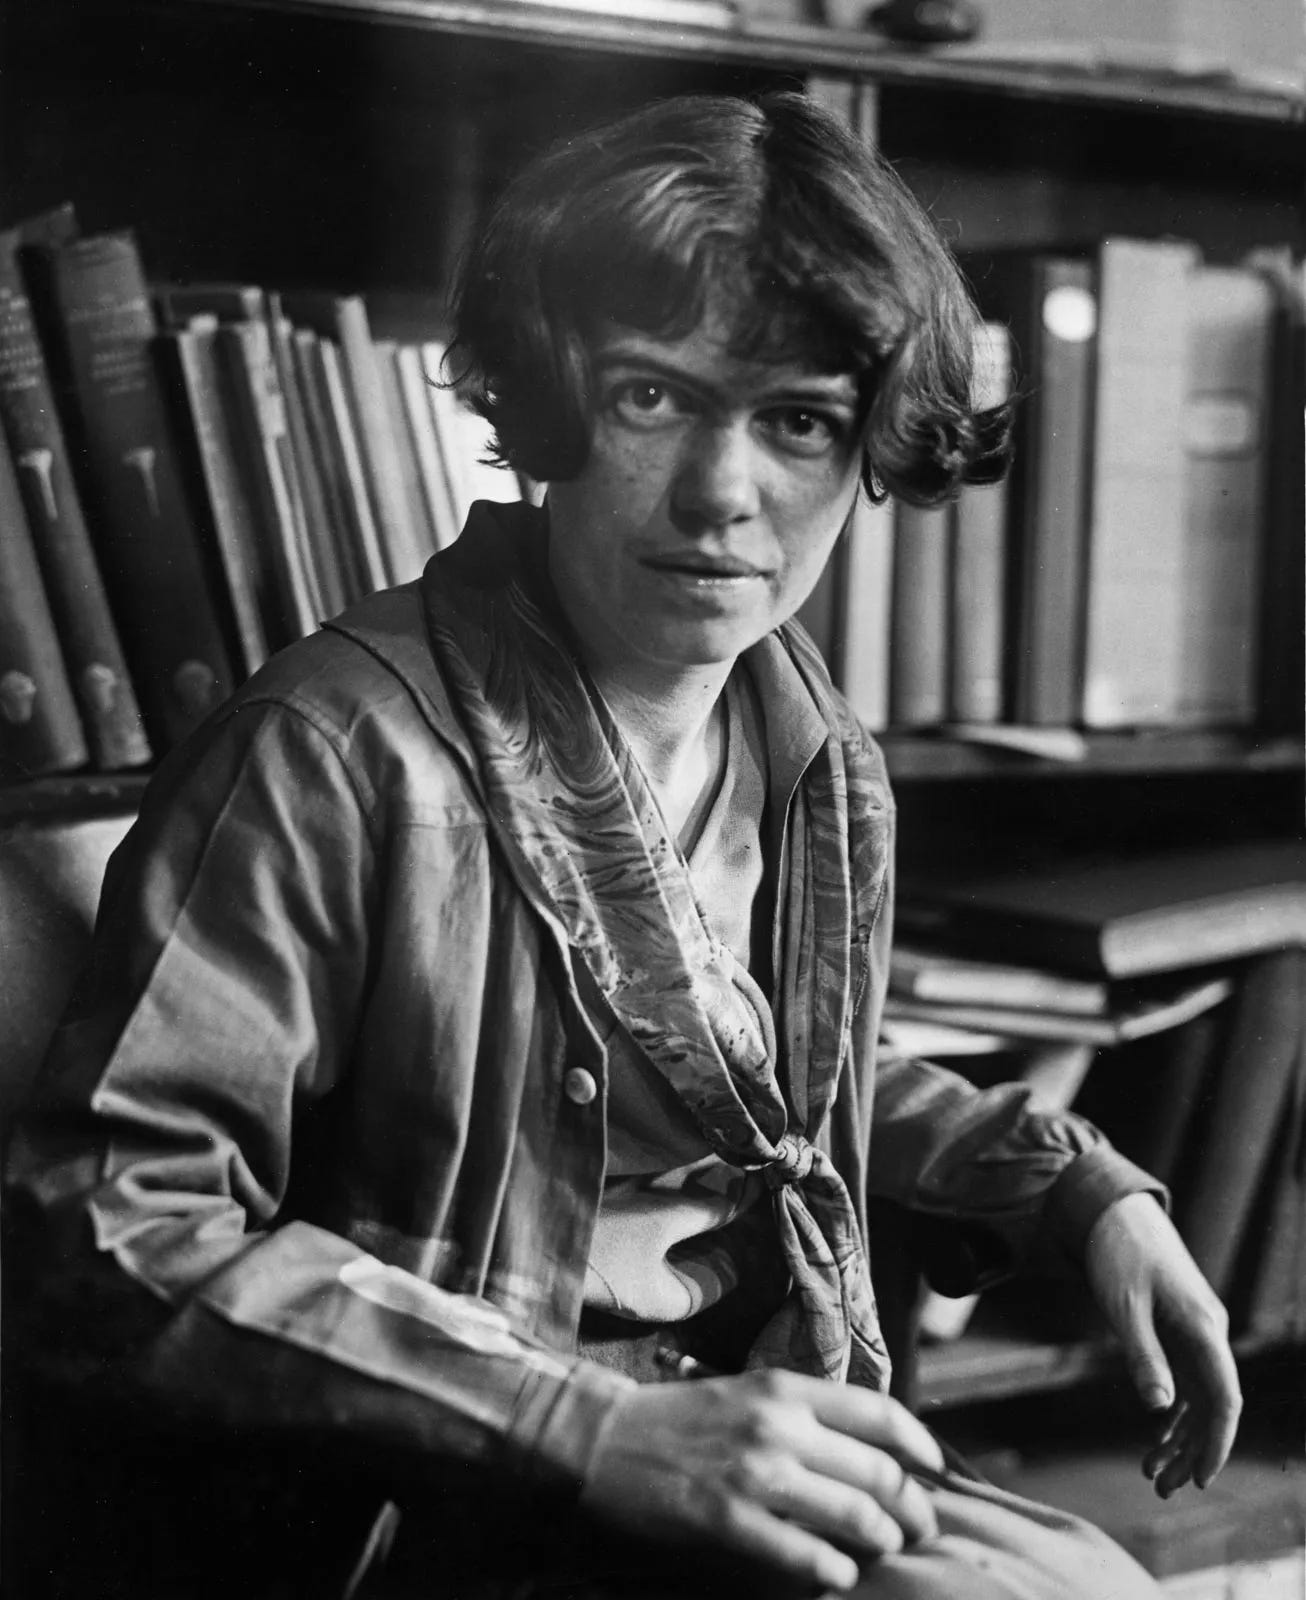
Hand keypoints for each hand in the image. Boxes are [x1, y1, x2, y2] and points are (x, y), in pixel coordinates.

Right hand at [579, 1368, 943, 1591]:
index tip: (936, 1472)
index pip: (878, 1413)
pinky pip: (803, 1554)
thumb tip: (868, 1453)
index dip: (920, 1446)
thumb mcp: (747, 1395)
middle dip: (910, 1509)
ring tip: (884, 1553)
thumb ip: (803, 1416)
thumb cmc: (681, 1420)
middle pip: (877, 1471)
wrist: (604, 1439)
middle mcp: (778, 1425)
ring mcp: (754, 1472)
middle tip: (919, 1531)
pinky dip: (833, 1571)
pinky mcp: (728, 1519)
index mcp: (785, 1389)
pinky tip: (838, 1576)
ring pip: (853, 1513)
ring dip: (880, 1541)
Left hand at [1084, 1193, 1241, 1497]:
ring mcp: (1196, 1333)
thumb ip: (1142, 1355)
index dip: (1216, 1442)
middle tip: (1163, 1490)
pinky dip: (1172, 1413)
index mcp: (1202, 1326)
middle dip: (1193, 1451)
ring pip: (1199, 1398)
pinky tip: (1155, 1440)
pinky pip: (1185, 1382)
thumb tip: (1160, 1409)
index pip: (1224, 1397)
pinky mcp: (1179, 1331)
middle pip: (1213, 1406)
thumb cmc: (1118, 1253)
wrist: (1115, 1211)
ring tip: (1154, 1476)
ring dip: (1181, 1438)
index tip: (1202, 1479)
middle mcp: (1208, 1332)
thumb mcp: (1123, 1305)